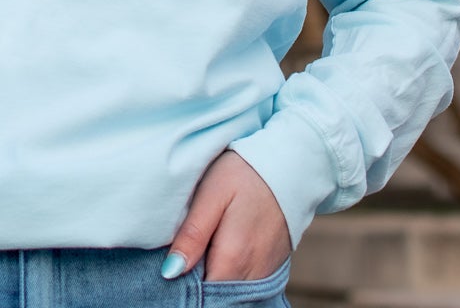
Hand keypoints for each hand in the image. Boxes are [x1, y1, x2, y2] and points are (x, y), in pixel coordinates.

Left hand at [164, 151, 290, 281]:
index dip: (183, 284)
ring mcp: (264, 272)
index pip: (202, 294)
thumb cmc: (245, 173)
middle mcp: (251, 273)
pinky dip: (229, 271)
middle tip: (184, 251)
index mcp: (232, 259)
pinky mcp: (270, 265)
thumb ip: (193, 235)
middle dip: (198, 281)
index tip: (171, 265)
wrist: (289, 163)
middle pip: (217, 293)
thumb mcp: (212, 195)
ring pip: (230, 288)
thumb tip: (170, 272)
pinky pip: (244, 280)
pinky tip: (220, 247)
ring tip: (203, 244)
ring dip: (213, 275)